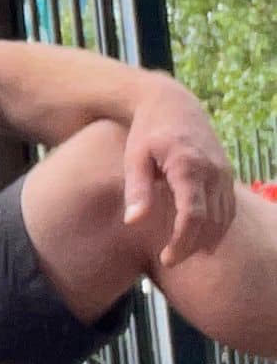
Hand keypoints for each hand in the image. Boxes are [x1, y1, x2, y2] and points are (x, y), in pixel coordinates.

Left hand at [122, 82, 235, 266]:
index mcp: (188, 167)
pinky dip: (219, 226)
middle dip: (193, 246)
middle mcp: (213, 172)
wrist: (172, 103)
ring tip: (184, 253)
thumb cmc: (147, 131)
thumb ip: (137, 189)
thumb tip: (133, 222)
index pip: (193, 216)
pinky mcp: (227, 174)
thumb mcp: (135, 156)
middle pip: (212, 222)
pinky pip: (229, 208)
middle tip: (171, 260)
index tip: (167, 259)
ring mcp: (224, 173)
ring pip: (225, 218)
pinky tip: (203, 239)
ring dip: (208, 239)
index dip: (182, 242)